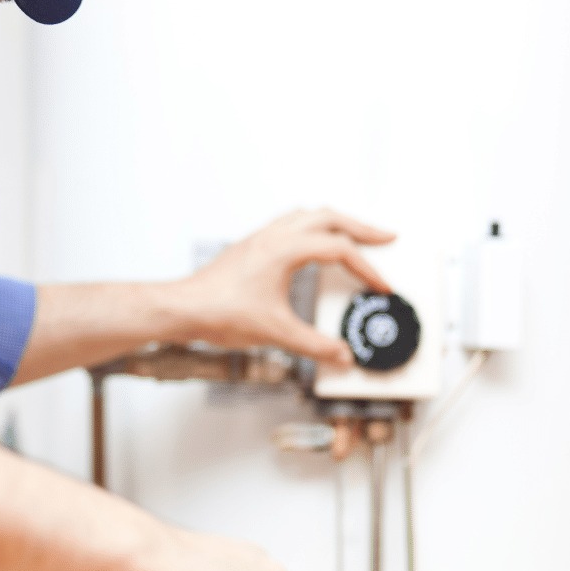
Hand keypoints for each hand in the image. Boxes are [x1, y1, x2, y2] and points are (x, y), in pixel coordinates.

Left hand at [176, 208, 394, 365]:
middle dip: (361, 227)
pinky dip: (311, 228)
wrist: (183, 308)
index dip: (367, 269)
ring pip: (307, 215)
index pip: (339, 250)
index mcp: (284, 249)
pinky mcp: (251, 246)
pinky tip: (313, 246)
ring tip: (354, 236)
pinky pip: (289, 223)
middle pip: (328, 217)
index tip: (381, 287)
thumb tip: (341, 355)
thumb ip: (314, 345)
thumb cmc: (219, 313)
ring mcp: (260, 237)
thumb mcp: (276, 333)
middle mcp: (273, 236)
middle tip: (386, 238)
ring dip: (335, 222)